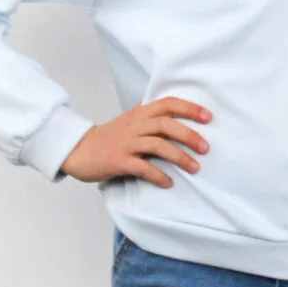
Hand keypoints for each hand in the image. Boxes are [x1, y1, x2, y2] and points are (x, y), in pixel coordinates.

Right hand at [60, 96, 211, 184]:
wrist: (79, 150)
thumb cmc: (110, 137)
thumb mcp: (130, 121)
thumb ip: (151, 117)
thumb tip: (180, 117)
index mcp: (139, 113)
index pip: (167, 103)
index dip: (189, 108)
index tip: (209, 117)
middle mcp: (134, 125)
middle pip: (166, 124)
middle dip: (189, 135)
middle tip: (206, 148)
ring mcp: (126, 143)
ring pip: (157, 145)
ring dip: (179, 157)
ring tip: (195, 168)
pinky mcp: (118, 161)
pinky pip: (142, 168)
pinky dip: (158, 175)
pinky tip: (169, 183)